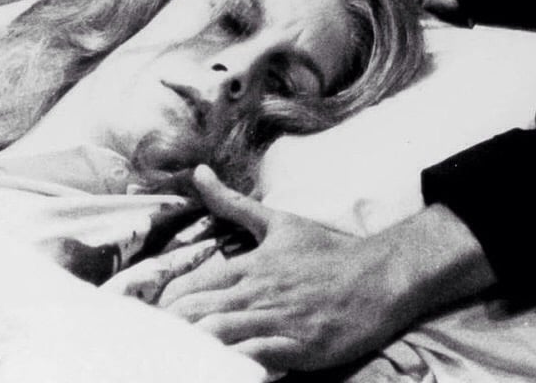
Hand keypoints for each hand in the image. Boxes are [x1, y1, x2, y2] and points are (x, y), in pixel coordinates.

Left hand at [157, 166, 493, 370]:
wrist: (381, 276)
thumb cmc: (329, 252)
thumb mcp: (280, 222)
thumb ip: (233, 203)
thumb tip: (198, 172)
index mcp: (250, 266)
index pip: (191, 288)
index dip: (167, 307)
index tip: (153, 320)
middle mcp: (258, 294)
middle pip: (197, 315)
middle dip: (172, 332)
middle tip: (154, 345)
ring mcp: (278, 322)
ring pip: (220, 337)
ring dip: (195, 348)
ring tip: (176, 359)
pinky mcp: (298, 347)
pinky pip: (255, 358)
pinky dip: (232, 364)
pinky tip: (219, 368)